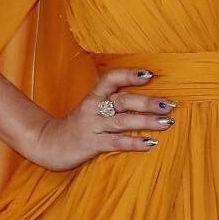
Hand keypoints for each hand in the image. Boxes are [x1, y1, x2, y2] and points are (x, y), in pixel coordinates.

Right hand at [30, 68, 176, 170]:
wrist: (49, 143)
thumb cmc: (77, 125)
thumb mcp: (90, 107)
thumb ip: (111, 99)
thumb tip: (143, 96)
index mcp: (93, 95)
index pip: (111, 78)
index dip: (129, 75)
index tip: (149, 74)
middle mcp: (93, 108)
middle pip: (122, 100)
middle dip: (147, 102)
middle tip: (169, 104)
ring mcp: (92, 126)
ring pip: (123, 121)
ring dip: (146, 121)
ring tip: (167, 122)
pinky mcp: (92, 144)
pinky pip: (116, 142)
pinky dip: (134, 143)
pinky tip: (150, 144)